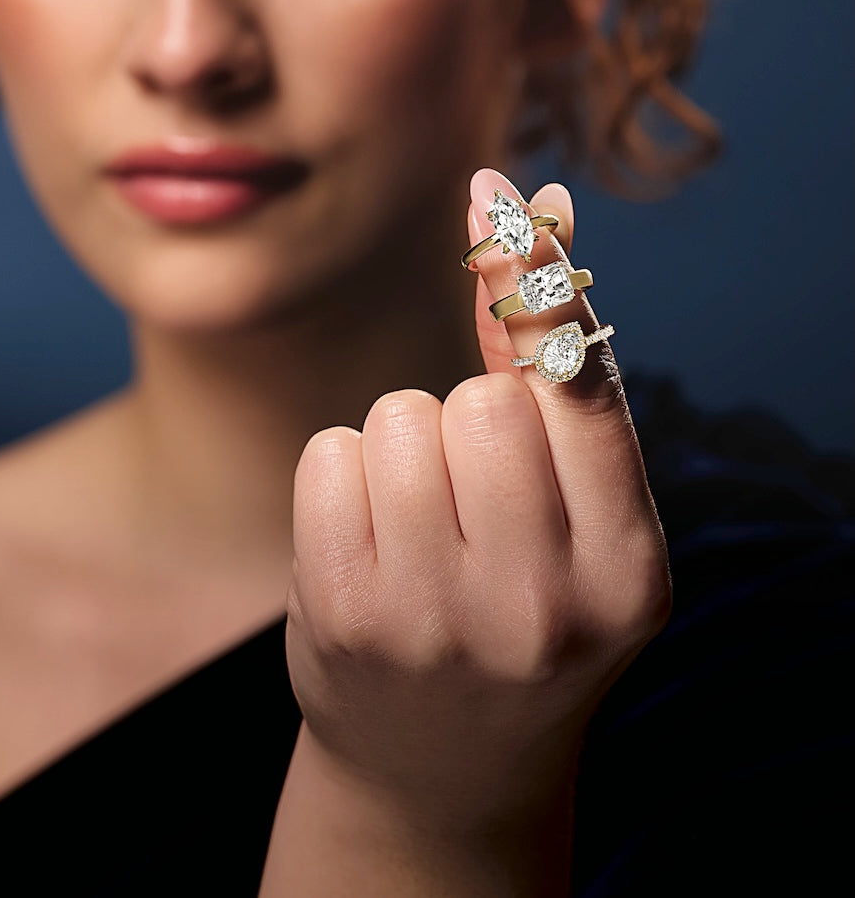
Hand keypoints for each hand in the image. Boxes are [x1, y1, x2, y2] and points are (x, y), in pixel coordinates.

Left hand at [283, 167, 670, 837]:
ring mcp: (436, 620)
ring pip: (398, 418)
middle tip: (467, 485)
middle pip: (482, 402)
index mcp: (627, 575)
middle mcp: (542, 607)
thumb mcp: (573, 519)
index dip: (537, 284)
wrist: (440, 764)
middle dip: (466, 413)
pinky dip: (340, 476)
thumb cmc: (517, 609)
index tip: (497, 194)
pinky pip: (330, 454)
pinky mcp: (343, 616)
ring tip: (416, 523)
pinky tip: (362, 541)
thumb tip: (527, 203)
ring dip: (398, 444)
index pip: (582, 391)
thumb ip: (555, 375)